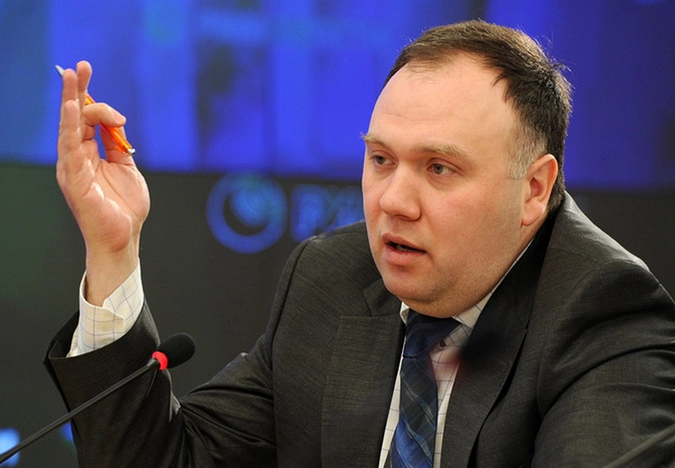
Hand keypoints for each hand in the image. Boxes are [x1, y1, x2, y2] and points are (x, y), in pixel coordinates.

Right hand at [56, 61, 149, 304]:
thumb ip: (118, 143)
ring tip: (72, 78)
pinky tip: (73, 109)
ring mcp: (73, 169)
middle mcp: (76, 158)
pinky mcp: (74, 180)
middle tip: (79, 66)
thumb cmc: (124, 207)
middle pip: (74, 118)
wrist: (124, 238)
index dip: (88, 97)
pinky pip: (70, 149)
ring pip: (69, 129)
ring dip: (71, 102)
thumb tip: (116, 120)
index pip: (85, 119)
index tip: (90, 73)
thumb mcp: (126, 167)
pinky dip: (71, 128)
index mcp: (88, 155)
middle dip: (76, 91)